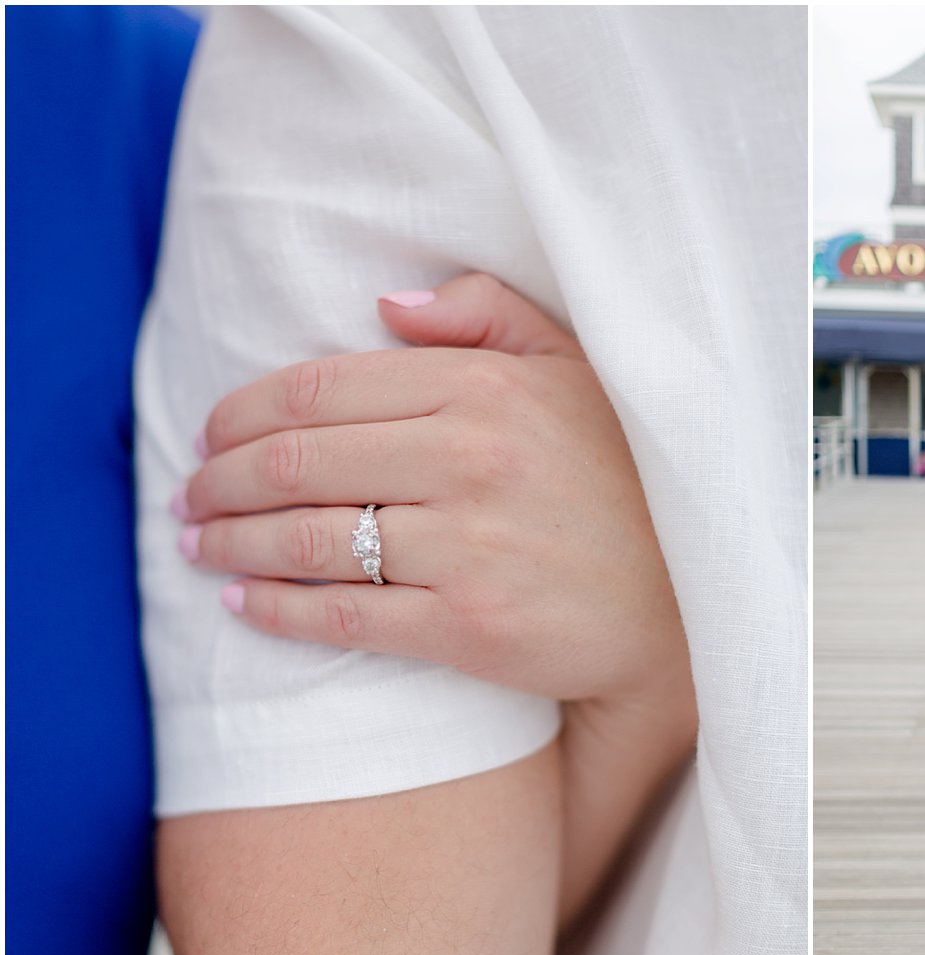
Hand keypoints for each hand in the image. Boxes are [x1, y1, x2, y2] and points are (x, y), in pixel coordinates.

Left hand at [175, 273, 687, 707]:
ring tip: (198, 544)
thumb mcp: (576, 370)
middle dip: (220, 480)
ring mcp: (468, 548)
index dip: (244, 412)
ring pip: (309, 539)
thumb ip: (489, 316)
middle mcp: (469, 461)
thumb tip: (386, 306)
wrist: (684, 605)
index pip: (322, 389)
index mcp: (485, 389)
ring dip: (232, 541)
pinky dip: (277, 607)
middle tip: (190, 495)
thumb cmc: (623, 481)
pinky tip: (241, 601)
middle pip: (297, 463)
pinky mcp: (469, 627)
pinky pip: (346, 614)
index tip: (210, 433)